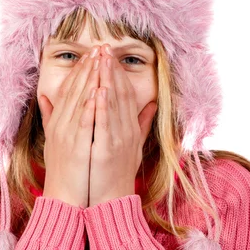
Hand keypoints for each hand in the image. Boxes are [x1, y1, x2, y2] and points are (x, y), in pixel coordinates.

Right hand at [38, 46, 100, 208]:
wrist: (62, 197)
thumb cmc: (63, 169)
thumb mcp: (54, 139)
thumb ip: (50, 117)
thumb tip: (44, 98)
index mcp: (57, 122)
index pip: (69, 90)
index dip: (80, 71)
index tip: (91, 54)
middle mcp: (60, 124)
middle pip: (75, 90)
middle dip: (88, 68)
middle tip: (99, 48)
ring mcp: (67, 135)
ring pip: (80, 101)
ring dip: (90, 79)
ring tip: (100, 60)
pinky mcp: (76, 147)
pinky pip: (84, 122)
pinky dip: (91, 106)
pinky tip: (99, 91)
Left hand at [88, 45, 157, 206]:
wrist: (111, 202)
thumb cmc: (117, 174)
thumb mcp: (134, 146)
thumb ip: (141, 124)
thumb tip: (150, 104)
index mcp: (130, 129)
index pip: (124, 95)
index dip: (117, 74)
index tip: (108, 56)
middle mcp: (127, 131)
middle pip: (119, 94)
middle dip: (111, 69)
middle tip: (104, 47)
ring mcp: (118, 140)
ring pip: (112, 104)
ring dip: (106, 80)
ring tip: (101, 59)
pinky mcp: (106, 150)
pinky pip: (104, 124)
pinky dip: (102, 106)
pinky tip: (99, 89)